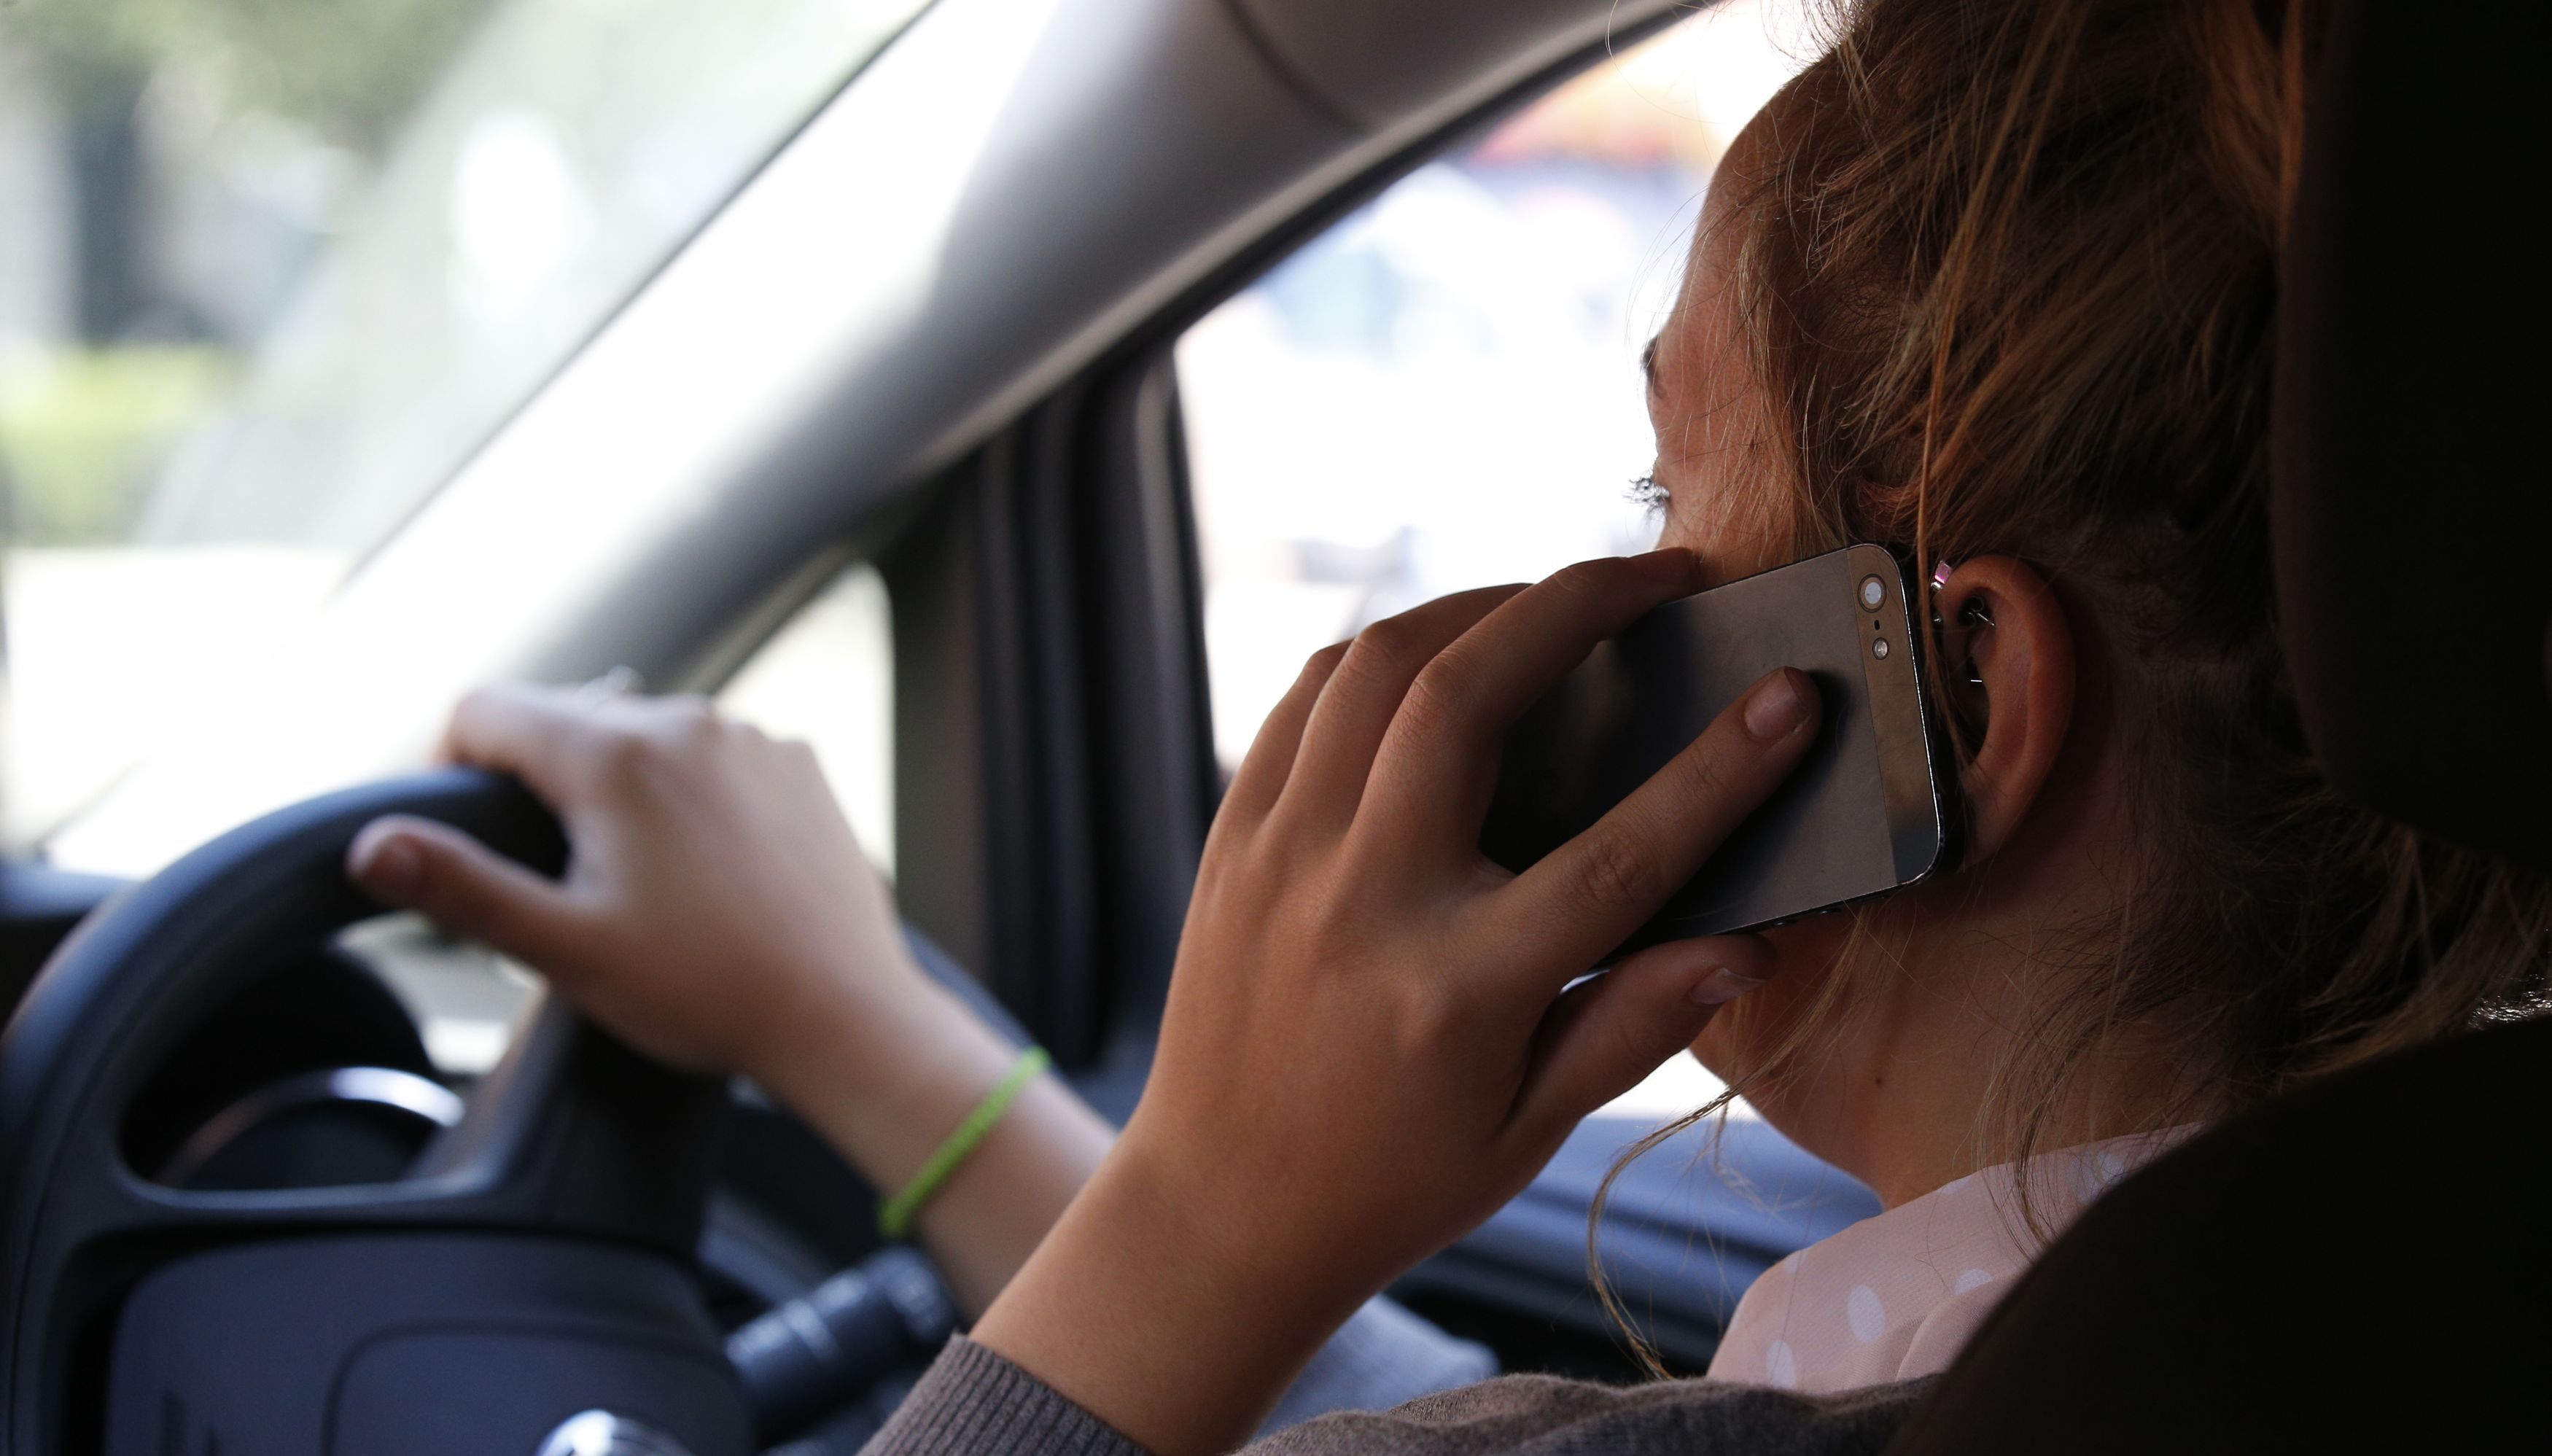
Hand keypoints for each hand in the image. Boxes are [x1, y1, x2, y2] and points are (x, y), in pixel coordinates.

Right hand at [346, 684, 936, 1089]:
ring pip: (643, 737)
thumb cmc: (706, 989)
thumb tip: (376, 846)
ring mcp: (752, 740)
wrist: (843, 1016)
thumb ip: (462, 887)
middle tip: (548, 875)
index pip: (487, 710)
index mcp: (616, 753)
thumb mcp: (564, 947)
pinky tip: (698, 871)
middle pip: (566, 718)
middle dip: (538, 781)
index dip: (452, 763)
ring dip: (617, 787)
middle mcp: (687, 722)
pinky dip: (686, 796)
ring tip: (629, 881)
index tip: (463, 833)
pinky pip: (712, 759)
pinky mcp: (797, 768)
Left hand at [974, 547, 1820, 1453]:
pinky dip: (1381, 653)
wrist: (1217, 1213)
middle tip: (1657, 575)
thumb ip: (1632, 1026)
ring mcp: (1283, 860)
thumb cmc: (1389, 1183)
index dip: (1720, 771)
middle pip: (1467, 697)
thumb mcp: (1526, 1133)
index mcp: (1457, 992)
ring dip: (1474, 606)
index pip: (1619, 855)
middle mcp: (1363, 904)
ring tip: (1551, 605)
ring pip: (1374, 669)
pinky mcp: (1233, 841)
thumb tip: (1747, 944)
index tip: (1788, 698)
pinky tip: (1442, 654)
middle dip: (1576, 604)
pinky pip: (1305, 700)